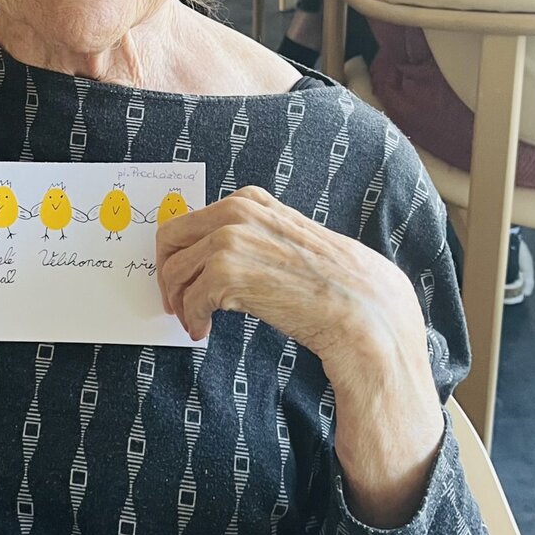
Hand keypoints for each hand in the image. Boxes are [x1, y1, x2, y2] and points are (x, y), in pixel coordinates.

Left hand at [157, 187, 443, 523]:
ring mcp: (233, 240)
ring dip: (179, 301)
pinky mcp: (229, 273)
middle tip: (176, 303)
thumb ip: (263, 240)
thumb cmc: (341, 290)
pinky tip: (203, 332)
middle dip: (168, 273)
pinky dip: (190, 318)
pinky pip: (189, 296)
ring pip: (175, 269)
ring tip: (196, 324)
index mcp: (255, 202)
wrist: (366, 318)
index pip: (193, 219)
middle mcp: (240, 212)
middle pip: (171, 236)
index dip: (183, 253)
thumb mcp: (298, 246)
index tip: (186, 279)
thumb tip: (225, 254)